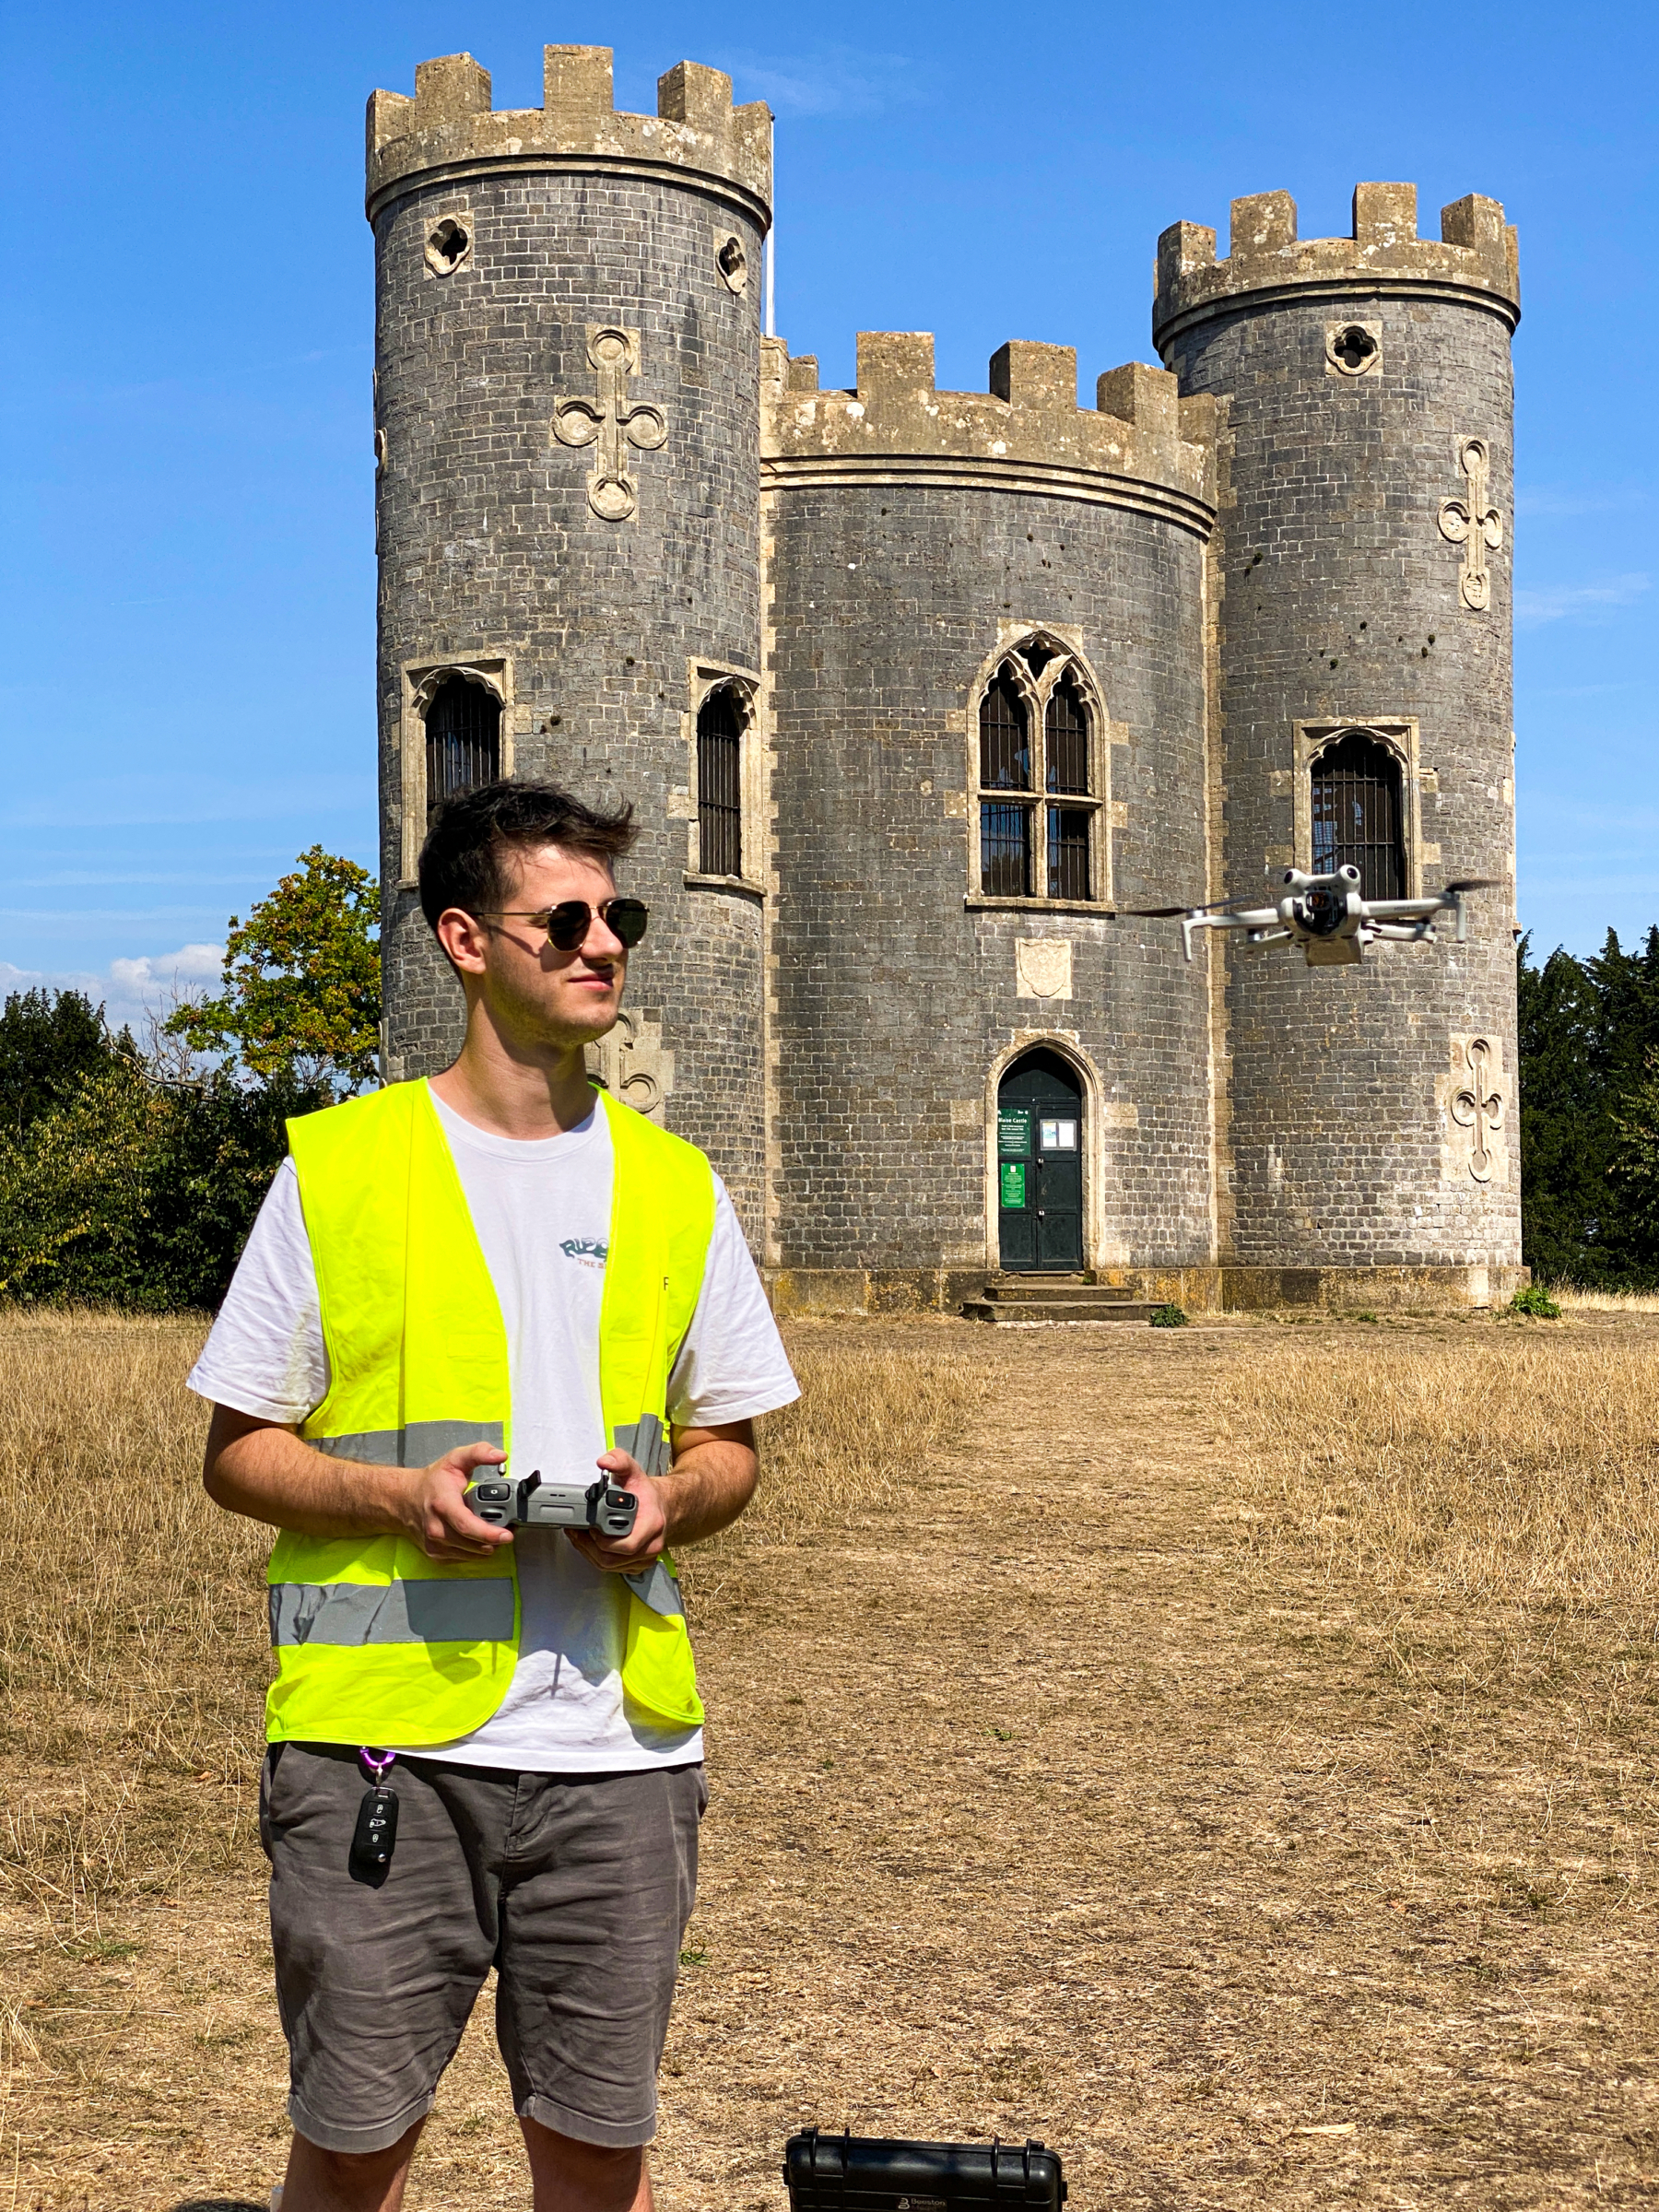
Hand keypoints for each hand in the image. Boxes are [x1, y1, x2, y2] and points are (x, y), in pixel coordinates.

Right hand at [395, 1442, 514, 1563]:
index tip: (507, 1533)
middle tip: (508, 1529)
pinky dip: (476, 1550)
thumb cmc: (431, 1483)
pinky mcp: (435, 1555)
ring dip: (488, 1546)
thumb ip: (479, 1453)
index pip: (467, 1526)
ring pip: (472, 1554)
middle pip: (473, 1544)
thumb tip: (500, 1456)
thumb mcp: (455, 1460)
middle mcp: (436, 1529)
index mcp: (443, 1505)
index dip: (490, 1533)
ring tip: (495, 1531)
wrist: (402, 1500)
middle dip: (496, 1539)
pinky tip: (479, 1537)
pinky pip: (464, 1558)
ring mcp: (435, 1545)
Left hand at [566, 1447, 668, 1575]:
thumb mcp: (634, 1472)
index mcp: (652, 1525)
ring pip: (609, 1566)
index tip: (590, 1526)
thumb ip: (620, 1461)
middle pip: (612, 1559)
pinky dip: (595, 1557)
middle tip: (577, 1531)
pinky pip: (612, 1568)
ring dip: (588, 1553)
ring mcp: (644, 1558)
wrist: (661, 1508)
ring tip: (578, 1536)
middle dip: (589, 1546)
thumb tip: (605, 1462)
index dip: (602, 1539)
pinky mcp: (636, 1565)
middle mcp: (650, 1545)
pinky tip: (588, 1544)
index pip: (625, 1544)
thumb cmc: (646, 1495)